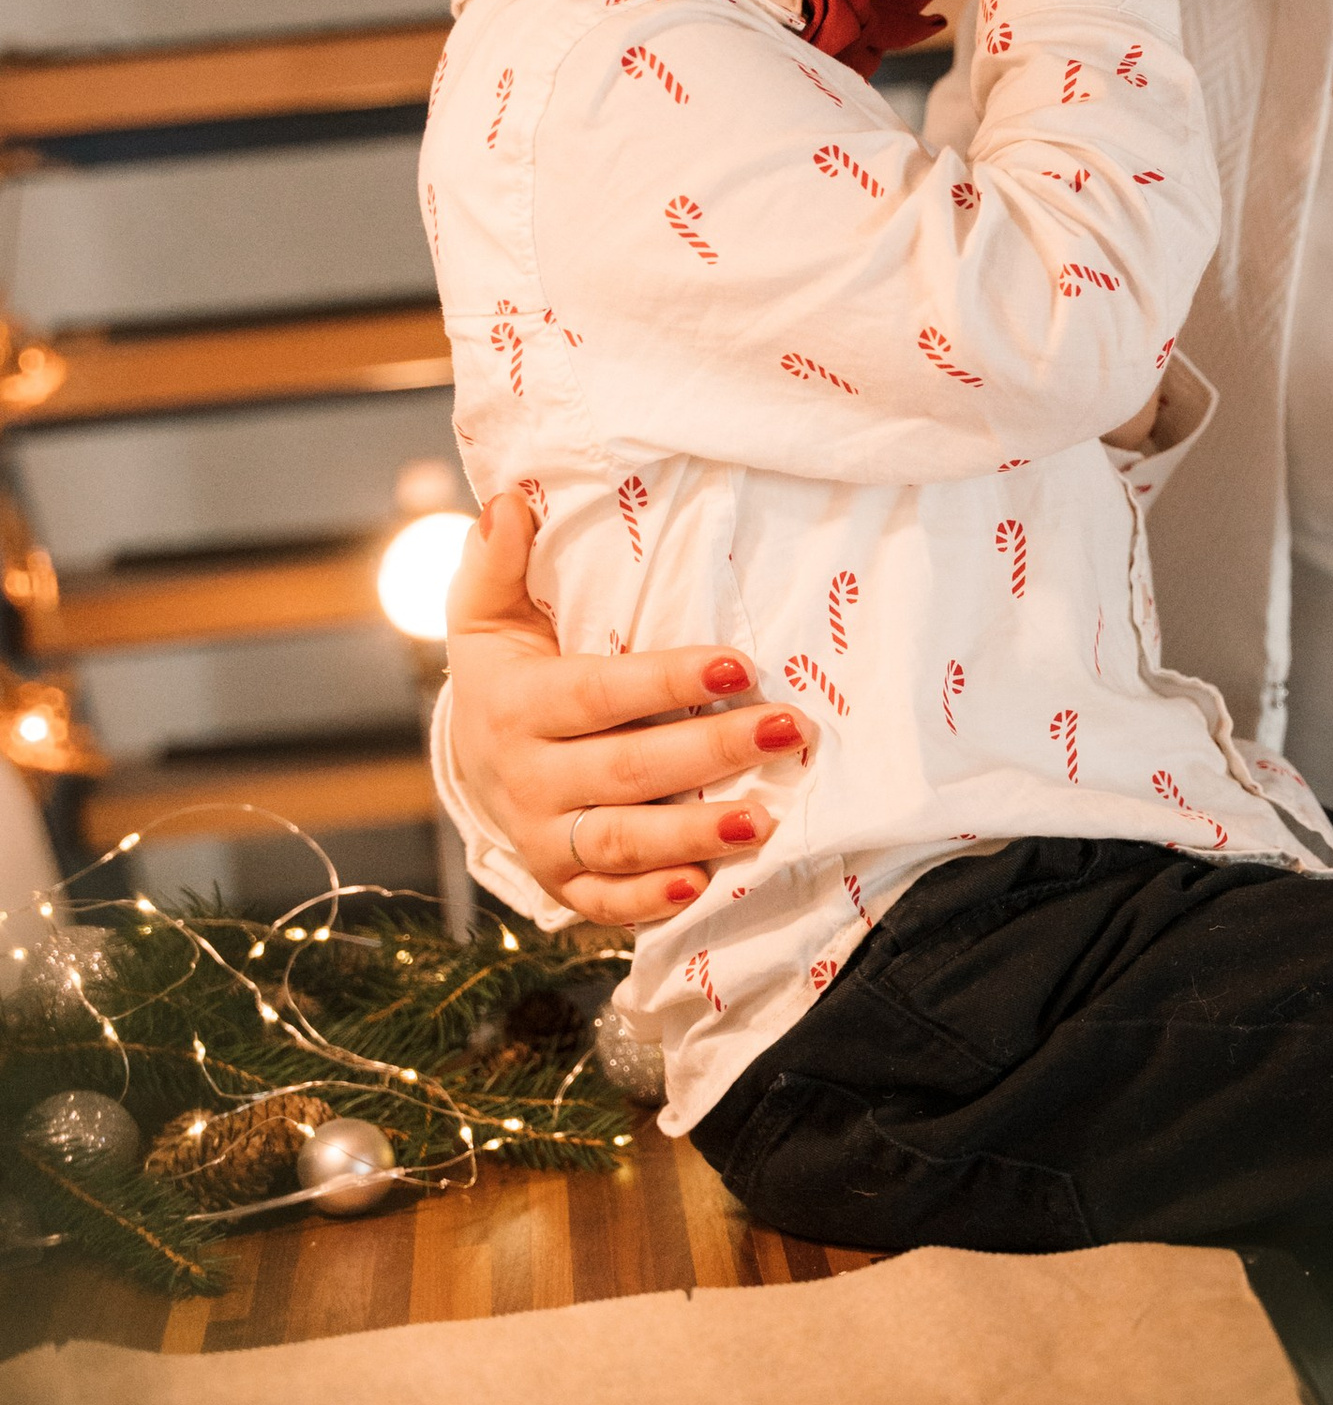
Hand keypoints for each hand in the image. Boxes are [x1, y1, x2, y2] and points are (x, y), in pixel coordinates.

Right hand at [444, 492, 810, 923]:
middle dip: (711, 753)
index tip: (741, 666)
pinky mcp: (564, 885)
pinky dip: (652, 902)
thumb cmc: (507, 674)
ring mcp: (545, 838)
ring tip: (766, 817)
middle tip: (788, 729)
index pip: (600, 693)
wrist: (471, 763)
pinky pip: (607, 903)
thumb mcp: (489, 616)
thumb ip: (498, 561)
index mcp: (515, 705)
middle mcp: (527, 778)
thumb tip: (510, 502)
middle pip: (627, 769)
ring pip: (623, 841)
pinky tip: (705, 885)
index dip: (669, 681)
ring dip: (695, 833)